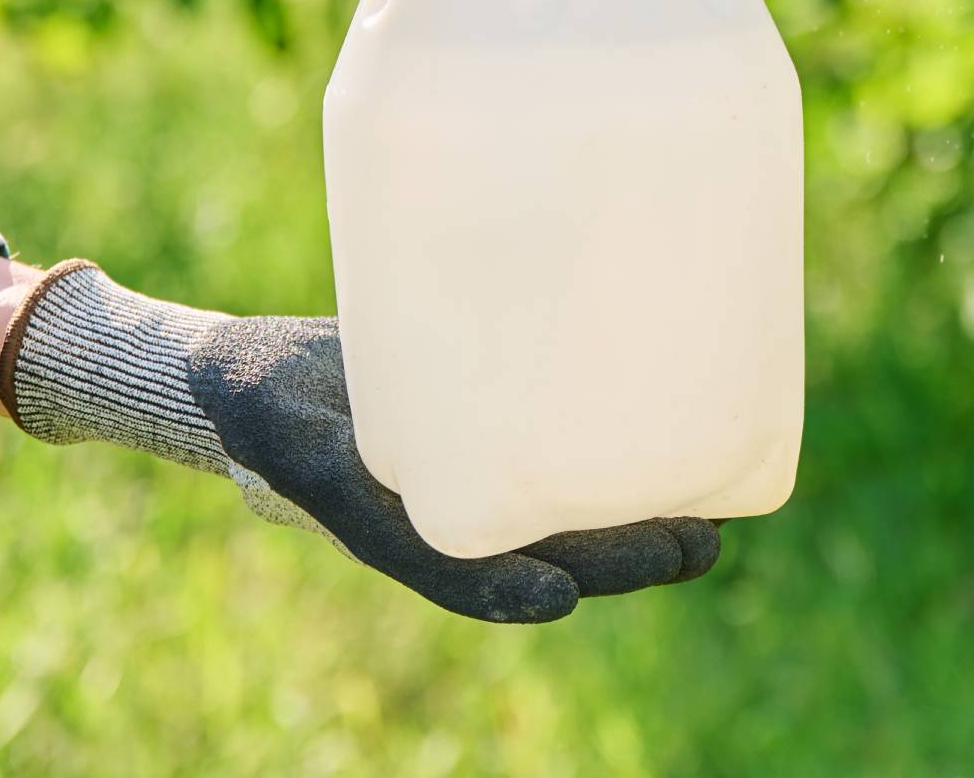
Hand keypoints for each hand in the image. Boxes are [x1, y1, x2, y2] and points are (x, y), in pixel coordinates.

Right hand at [0, 262, 718, 622]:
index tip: (564, 598)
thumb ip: (326, 463)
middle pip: (543, 550)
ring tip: (711, 525)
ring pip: (564, 515)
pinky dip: (611, 464)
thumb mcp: (285, 436)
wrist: (262, 374)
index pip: (464, 571)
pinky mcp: (493, 428)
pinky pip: (559, 455)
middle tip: (700, 548)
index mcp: (401, 530)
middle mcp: (450, 514)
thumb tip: (331, 462)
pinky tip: (669, 446)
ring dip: (636, 525)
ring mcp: (473, 477)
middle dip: (622, 556)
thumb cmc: (263, 406)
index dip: (510, 589)